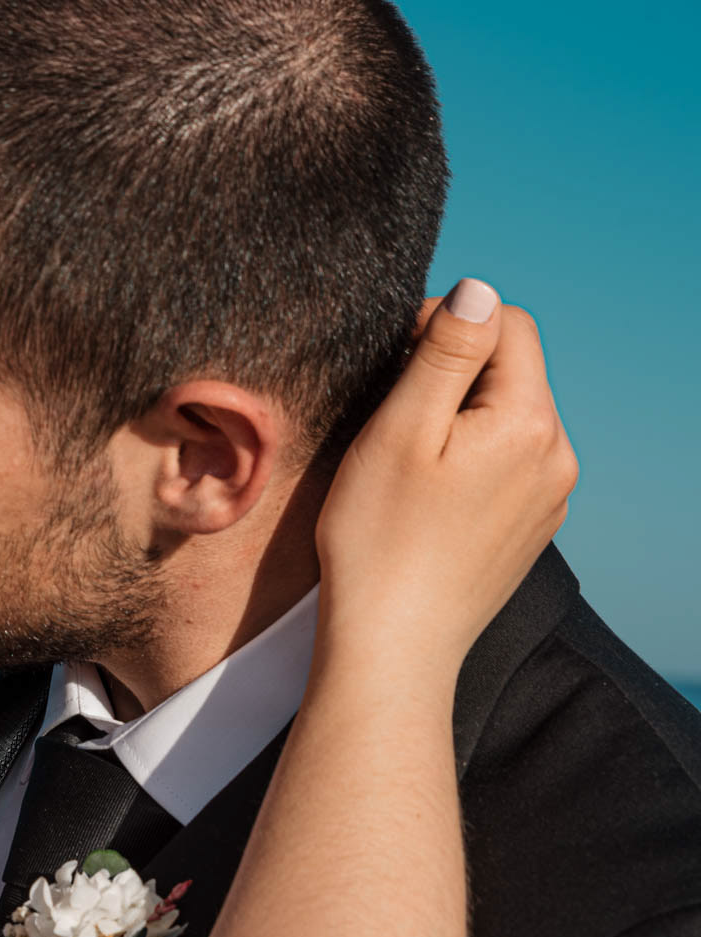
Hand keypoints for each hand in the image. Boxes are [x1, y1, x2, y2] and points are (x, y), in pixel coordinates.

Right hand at [316, 278, 577, 667]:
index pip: (506, 324)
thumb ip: (445, 353)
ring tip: (405, 461)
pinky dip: (469, 461)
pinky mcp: (532, 527)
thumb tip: (477, 290)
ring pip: (509, 417)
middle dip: (454, 374)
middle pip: (512, 370)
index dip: (444, 325)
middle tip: (391, 417)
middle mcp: (556, 455)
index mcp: (528, 422)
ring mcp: (550, 496)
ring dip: (461, 418)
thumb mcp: (400, 430)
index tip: (392, 365)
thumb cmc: (380, 540)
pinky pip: (508, 463)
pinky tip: (426, 497)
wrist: (393, 646)